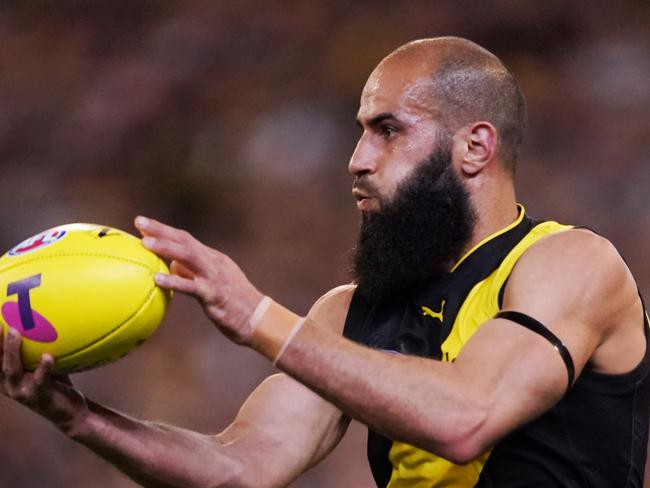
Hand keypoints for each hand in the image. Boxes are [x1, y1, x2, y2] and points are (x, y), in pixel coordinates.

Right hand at [0, 328, 87, 432]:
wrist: (70, 413)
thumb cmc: (55, 384)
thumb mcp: (41, 368)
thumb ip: (36, 351)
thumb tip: (39, 322)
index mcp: (6, 379)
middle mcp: (9, 386)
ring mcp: (23, 392)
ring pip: (12, 370)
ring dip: (12, 350)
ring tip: (15, 332)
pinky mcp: (40, 396)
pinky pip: (41, 380)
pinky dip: (44, 368)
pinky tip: (47, 356)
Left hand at [134, 216, 263, 344]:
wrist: (257, 318)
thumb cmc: (234, 305)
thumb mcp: (213, 283)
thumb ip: (193, 273)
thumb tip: (172, 266)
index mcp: (212, 258)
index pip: (186, 239)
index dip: (165, 230)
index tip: (143, 224)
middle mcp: (213, 262)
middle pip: (185, 240)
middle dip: (161, 229)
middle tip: (139, 221)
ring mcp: (214, 276)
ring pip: (188, 256)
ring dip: (166, 247)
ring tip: (144, 243)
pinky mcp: (214, 294)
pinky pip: (191, 286)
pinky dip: (174, 280)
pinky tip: (157, 279)